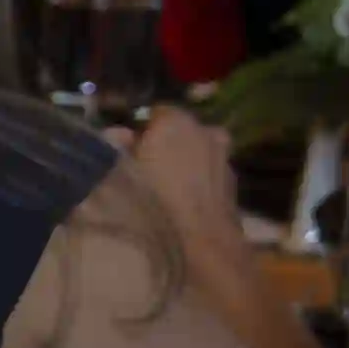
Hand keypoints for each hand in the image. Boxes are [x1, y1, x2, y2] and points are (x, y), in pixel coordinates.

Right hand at [126, 103, 242, 224]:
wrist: (202, 236)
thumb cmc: (154, 201)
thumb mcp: (118, 174)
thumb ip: (116, 147)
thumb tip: (117, 133)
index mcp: (174, 121)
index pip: (156, 110)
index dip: (141, 127)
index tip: (128, 146)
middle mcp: (203, 128)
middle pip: (180, 128)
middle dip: (164, 141)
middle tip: (146, 165)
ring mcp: (223, 152)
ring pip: (197, 147)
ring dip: (184, 158)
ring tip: (166, 183)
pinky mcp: (232, 176)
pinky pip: (209, 168)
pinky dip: (199, 175)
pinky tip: (186, 197)